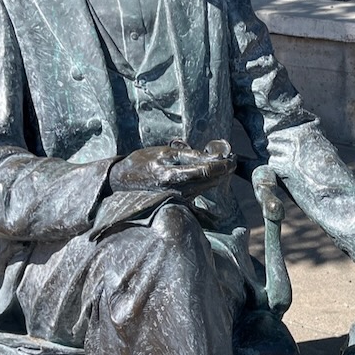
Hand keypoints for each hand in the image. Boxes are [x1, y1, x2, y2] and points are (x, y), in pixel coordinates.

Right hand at [109, 140, 235, 198]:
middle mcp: (176, 190)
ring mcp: (177, 198)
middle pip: (208, 181)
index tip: (231, 158)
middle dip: (223, 171)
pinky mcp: (177, 202)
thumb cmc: (142, 163)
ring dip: (216, 177)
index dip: (221, 165)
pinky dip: (206, 183)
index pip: (204, 171)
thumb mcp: (163, 152)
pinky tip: (210, 175)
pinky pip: (197, 192)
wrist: (122, 182)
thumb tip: (211, 156)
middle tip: (232, 160)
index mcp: (171, 175)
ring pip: (205, 187)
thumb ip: (188, 155)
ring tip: (224, 165)